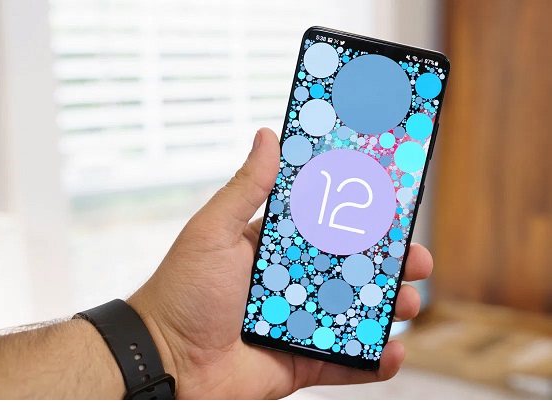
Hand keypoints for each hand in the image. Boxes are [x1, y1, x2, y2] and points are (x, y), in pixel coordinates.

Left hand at [128, 128, 432, 398]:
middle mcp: (293, 283)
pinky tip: (393, 352)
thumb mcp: (214, 232)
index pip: (328, 228)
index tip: (394, 208)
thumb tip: (267, 135)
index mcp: (276, 249)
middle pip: (352, 270)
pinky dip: (373, 361)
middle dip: (389, 264)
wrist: (165, 362)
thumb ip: (247, 187)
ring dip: (389, 307)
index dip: (362, 219)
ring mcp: (301, 323)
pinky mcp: (301, 362)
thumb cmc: (182, 291)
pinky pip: (345, 363)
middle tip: (416, 259)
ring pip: (357, 313)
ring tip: (410, 303)